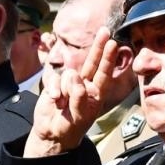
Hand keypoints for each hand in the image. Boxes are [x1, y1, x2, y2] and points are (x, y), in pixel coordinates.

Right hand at [24, 27, 126, 155]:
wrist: (51, 133)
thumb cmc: (71, 127)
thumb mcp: (79, 117)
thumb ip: (79, 98)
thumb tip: (75, 77)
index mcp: (96, 92)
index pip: (104, 73)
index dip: (108, 58)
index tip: (113, 44)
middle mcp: (85, 84)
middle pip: (91, 62)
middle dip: (98, 47)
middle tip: (105, 31)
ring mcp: (70, 83)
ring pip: (69, 74)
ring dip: (65, 90)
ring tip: (63, 105)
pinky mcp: (55, 83)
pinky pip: (54, 79)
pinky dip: (53, 90)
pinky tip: (53, 100)